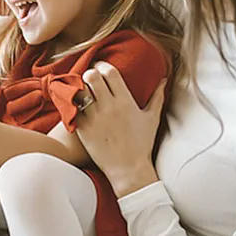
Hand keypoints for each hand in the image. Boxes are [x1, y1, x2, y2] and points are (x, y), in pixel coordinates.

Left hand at [75, 61, 166, 196]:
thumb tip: (163, 80)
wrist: (128, 169)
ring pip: (79, 91)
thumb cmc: (141, 144)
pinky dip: (72, 104)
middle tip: (90, 78)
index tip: (101, 67)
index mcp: (125, 101)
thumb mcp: (152, 119)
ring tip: (82, 90)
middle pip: (92, 77)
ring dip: (79, 87)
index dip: (103, 66)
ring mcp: (93, 118)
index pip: (110, 72)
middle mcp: (108, 107)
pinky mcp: (82, 129)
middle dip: (90, 73)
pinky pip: (71, 109)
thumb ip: (157, 97)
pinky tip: (75, 104)